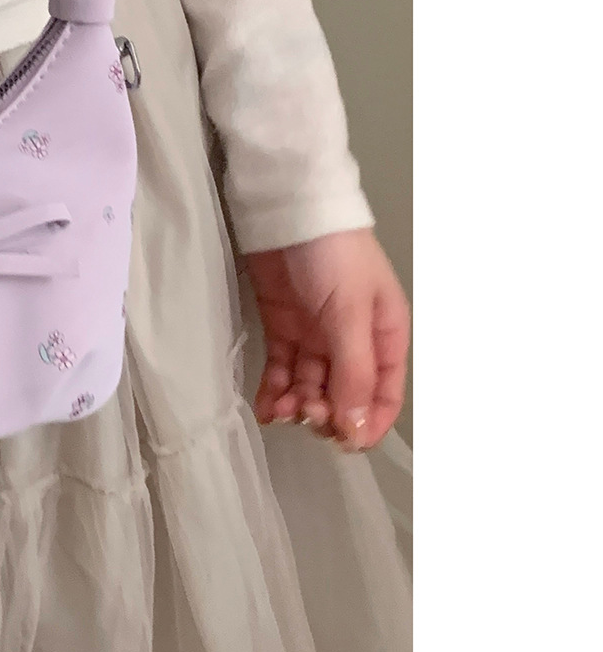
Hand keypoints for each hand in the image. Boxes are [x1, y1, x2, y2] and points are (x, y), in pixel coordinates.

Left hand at [245, 228, 410, 450]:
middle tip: (305, 411)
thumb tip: (357, 428)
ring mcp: (316, 335)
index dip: (368, 422)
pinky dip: (275, 390)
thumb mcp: (350, 314)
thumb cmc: (333, 257)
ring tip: (281, 409)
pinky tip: (266, 407)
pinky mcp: (283, 328)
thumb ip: (354, 372)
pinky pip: (282, 369)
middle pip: (344, 394)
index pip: (385, 394)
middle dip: (326, 411)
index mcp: (384, 336)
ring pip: (310, 385)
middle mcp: (352, 341)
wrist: (288, 210)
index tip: (342, 441)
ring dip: (297, 404)